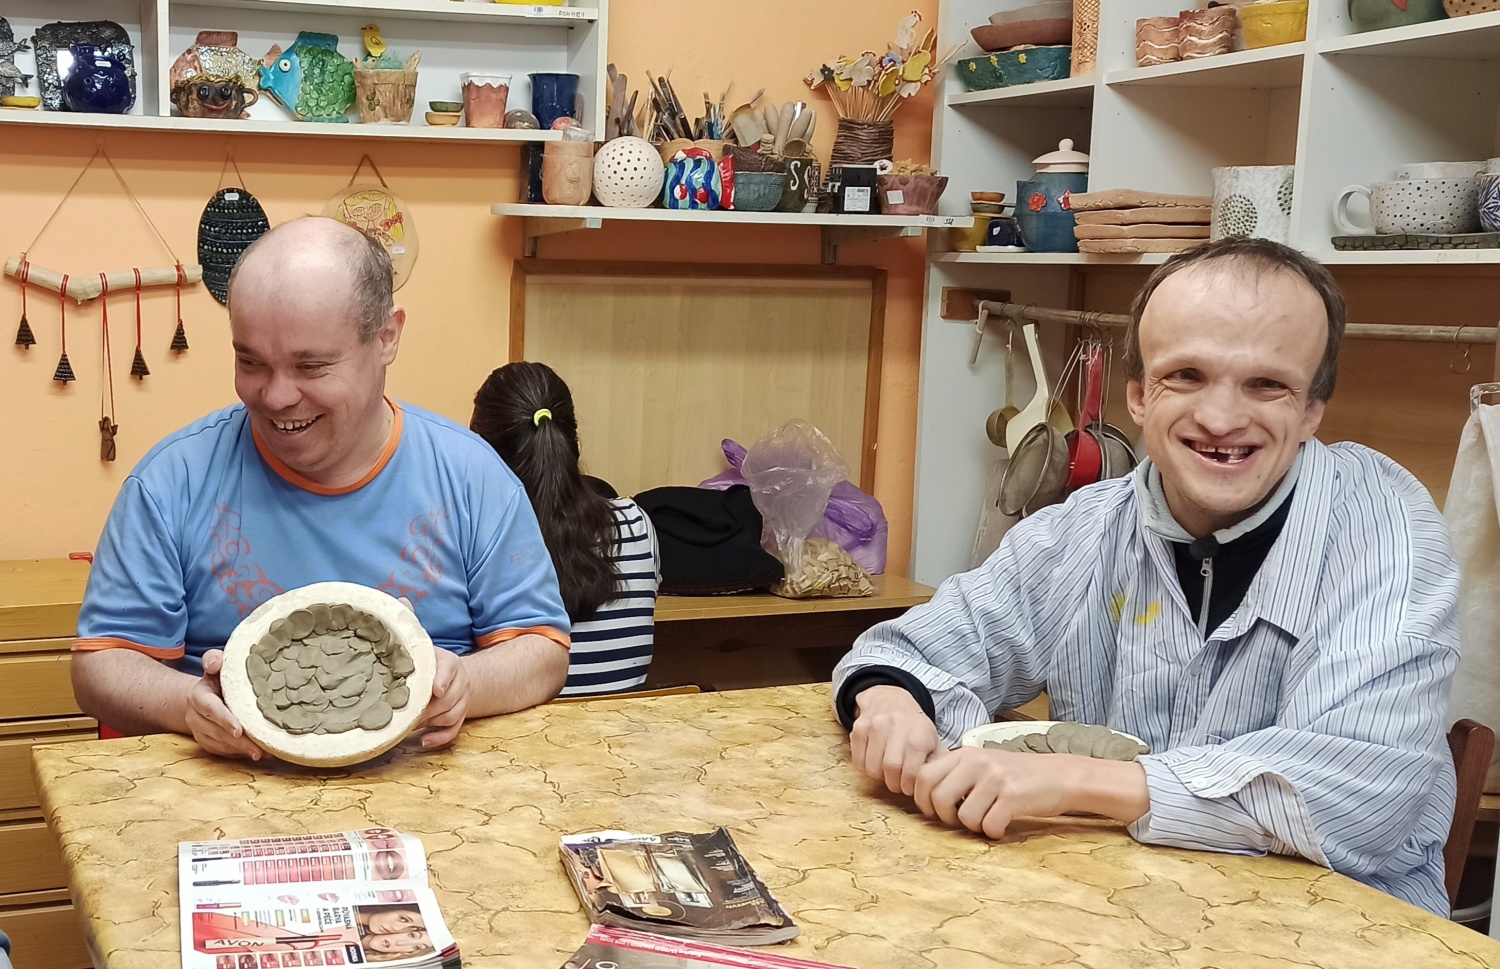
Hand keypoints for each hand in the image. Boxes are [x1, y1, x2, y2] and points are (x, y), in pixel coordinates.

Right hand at [185, 649, 265, 759]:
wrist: (206, 692)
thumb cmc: (219, 675)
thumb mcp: (217, 664)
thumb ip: (214, 659)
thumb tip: (215, 663)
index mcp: (198, 696)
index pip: (210, 708)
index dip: (224, 720)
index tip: (239, 731)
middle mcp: (195, 716)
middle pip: (216, 731)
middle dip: (239, 742)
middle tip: (259, 749)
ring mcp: (199, 731)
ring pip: (219, 744)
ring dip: (241, 750)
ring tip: (264, 753)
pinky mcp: (206, 741)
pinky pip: (221, 751)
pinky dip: (239, 754)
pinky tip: (258, 754)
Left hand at [417, 647, 469, 748]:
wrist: (453, 673)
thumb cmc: (431, 664)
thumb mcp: (424, 655)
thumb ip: (411, 658)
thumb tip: (385, 666)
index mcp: (450, 663)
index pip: (448, 672)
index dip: (442, 681)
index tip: (436, 691)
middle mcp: (461, 681)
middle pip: (448, 700)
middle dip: (428, 710)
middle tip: (407, 715)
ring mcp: (463, 700)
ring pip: (451, 716)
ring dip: (431, 722)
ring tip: (411, 725)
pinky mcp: (461, 715)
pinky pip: (454, 730)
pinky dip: (439, 738)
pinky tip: (424, 741)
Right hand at [849, 685, 942, 795]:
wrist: (891, 700)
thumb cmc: (914, 728)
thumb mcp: (933, 741)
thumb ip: (940, 763)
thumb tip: (943, 784)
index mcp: (919, 734)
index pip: (911, 771)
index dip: (909, 785)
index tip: (909, 787)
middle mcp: (897, 726)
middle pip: (890, 769)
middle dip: (894, 784)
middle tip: (898, 783)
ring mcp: (875, 726)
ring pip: (872, 767)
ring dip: (880, 776)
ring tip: (887, 772)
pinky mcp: (859, 729)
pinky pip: (858, 762)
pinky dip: (866, 768)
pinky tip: (875, 761)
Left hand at [913, 747, 1148, 838]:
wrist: (1060, 776)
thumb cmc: (1016, 775)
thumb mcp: (982, 765)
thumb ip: (956, 775)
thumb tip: (925, 796)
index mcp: (965, 754)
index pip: (923, 776)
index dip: (923, 800)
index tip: (936, 812)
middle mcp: (977, 762)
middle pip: (938, 798)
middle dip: (945, 817)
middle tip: (961, 821)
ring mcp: (995, 778)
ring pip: (964, 817)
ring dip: (974, 827)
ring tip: (988, 820)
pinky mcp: (1013, 796)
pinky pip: (989, 826)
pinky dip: (994, 832)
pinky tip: (1003, 825)